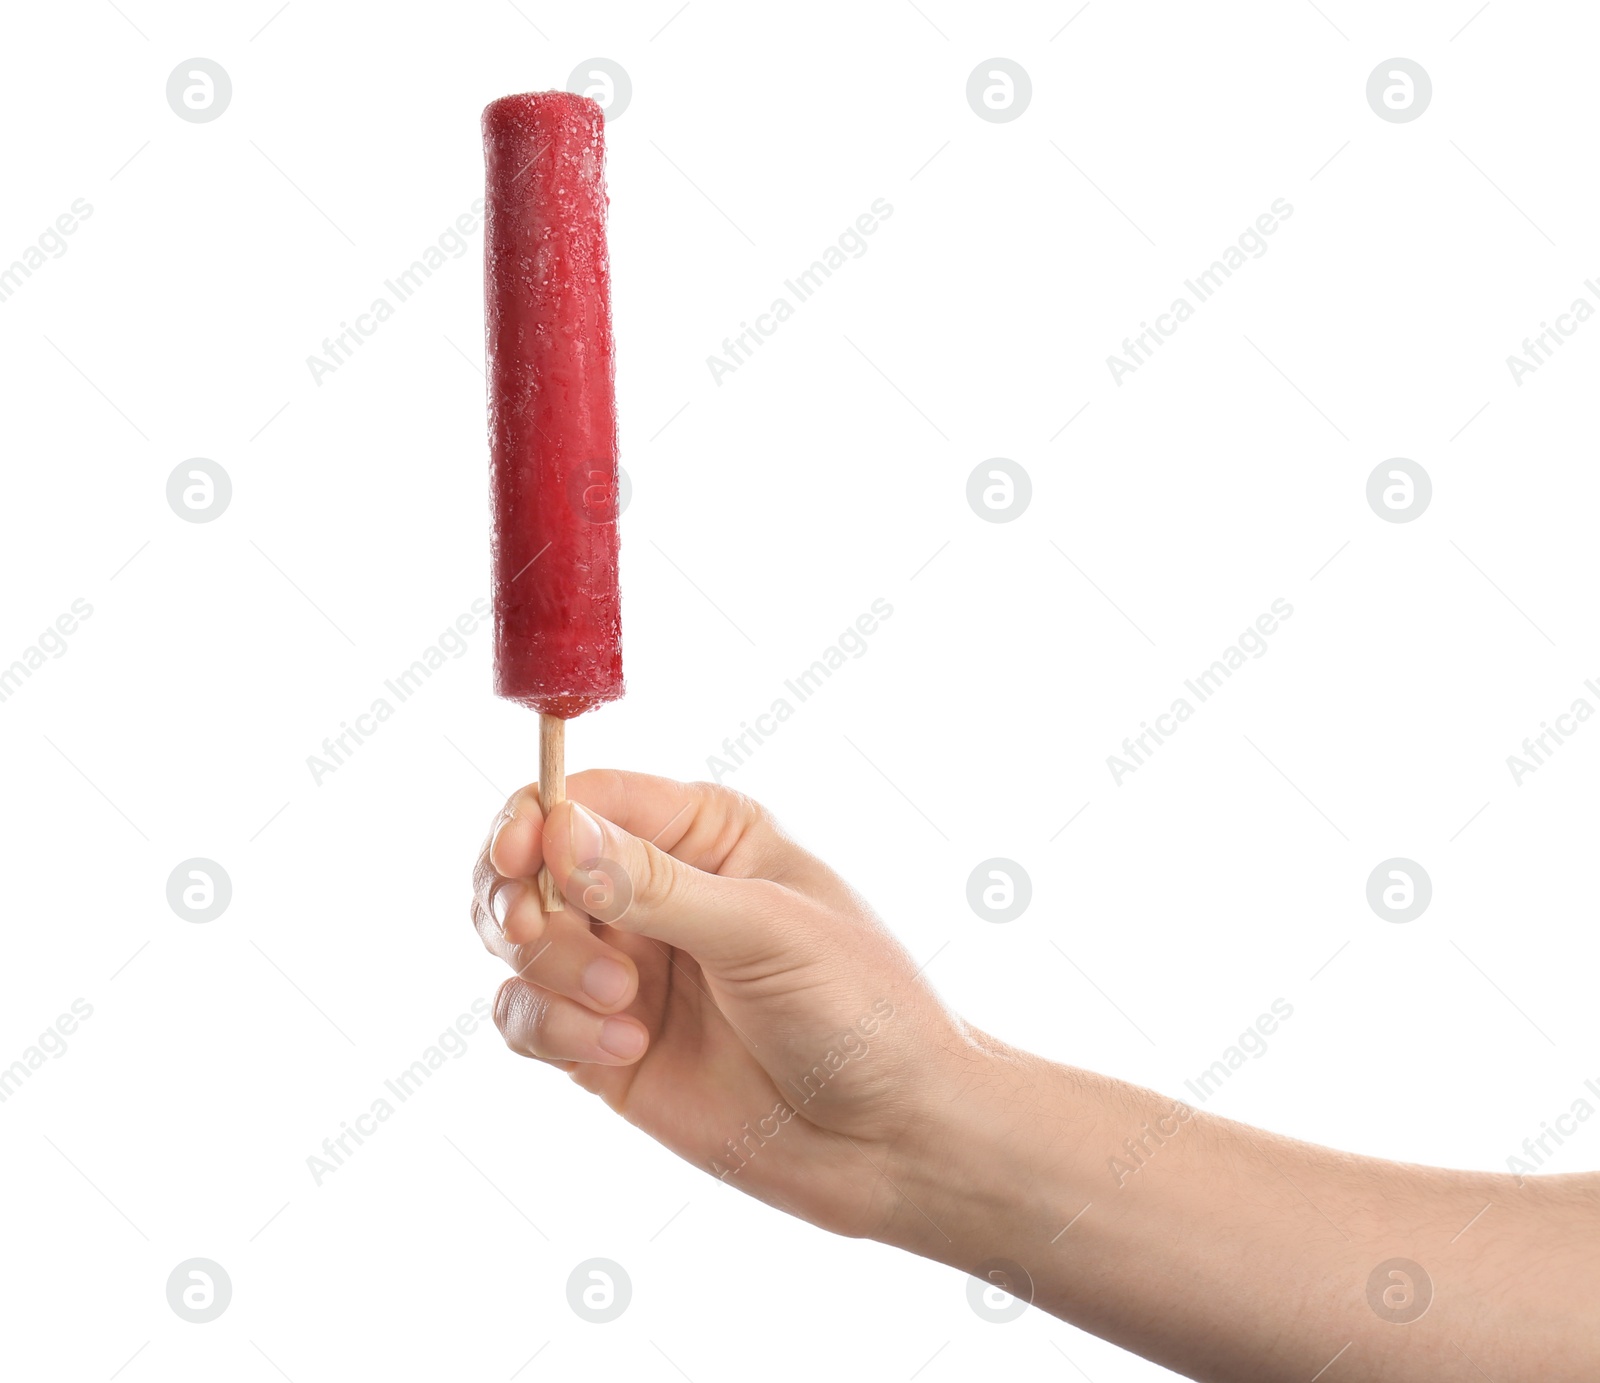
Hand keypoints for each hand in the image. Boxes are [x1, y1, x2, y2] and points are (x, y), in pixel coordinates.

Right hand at [471, 770, 963, 1235]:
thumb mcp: (764, 930)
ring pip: (519, 941)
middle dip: (521, 898)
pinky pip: (525, 1017)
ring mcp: (625, 968)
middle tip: (540, 934)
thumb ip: (655, 885)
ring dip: (550, 971)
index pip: (586, 796)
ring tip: (625, 1007)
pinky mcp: (602, 1043)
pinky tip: (624, 1049)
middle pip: (529, 862)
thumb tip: (556, 829)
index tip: (521, 857)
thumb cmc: (860, 1008)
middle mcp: (654, 890)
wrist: (889, 1138)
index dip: (534, 818)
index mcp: (704, 833)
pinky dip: (553, 1029)